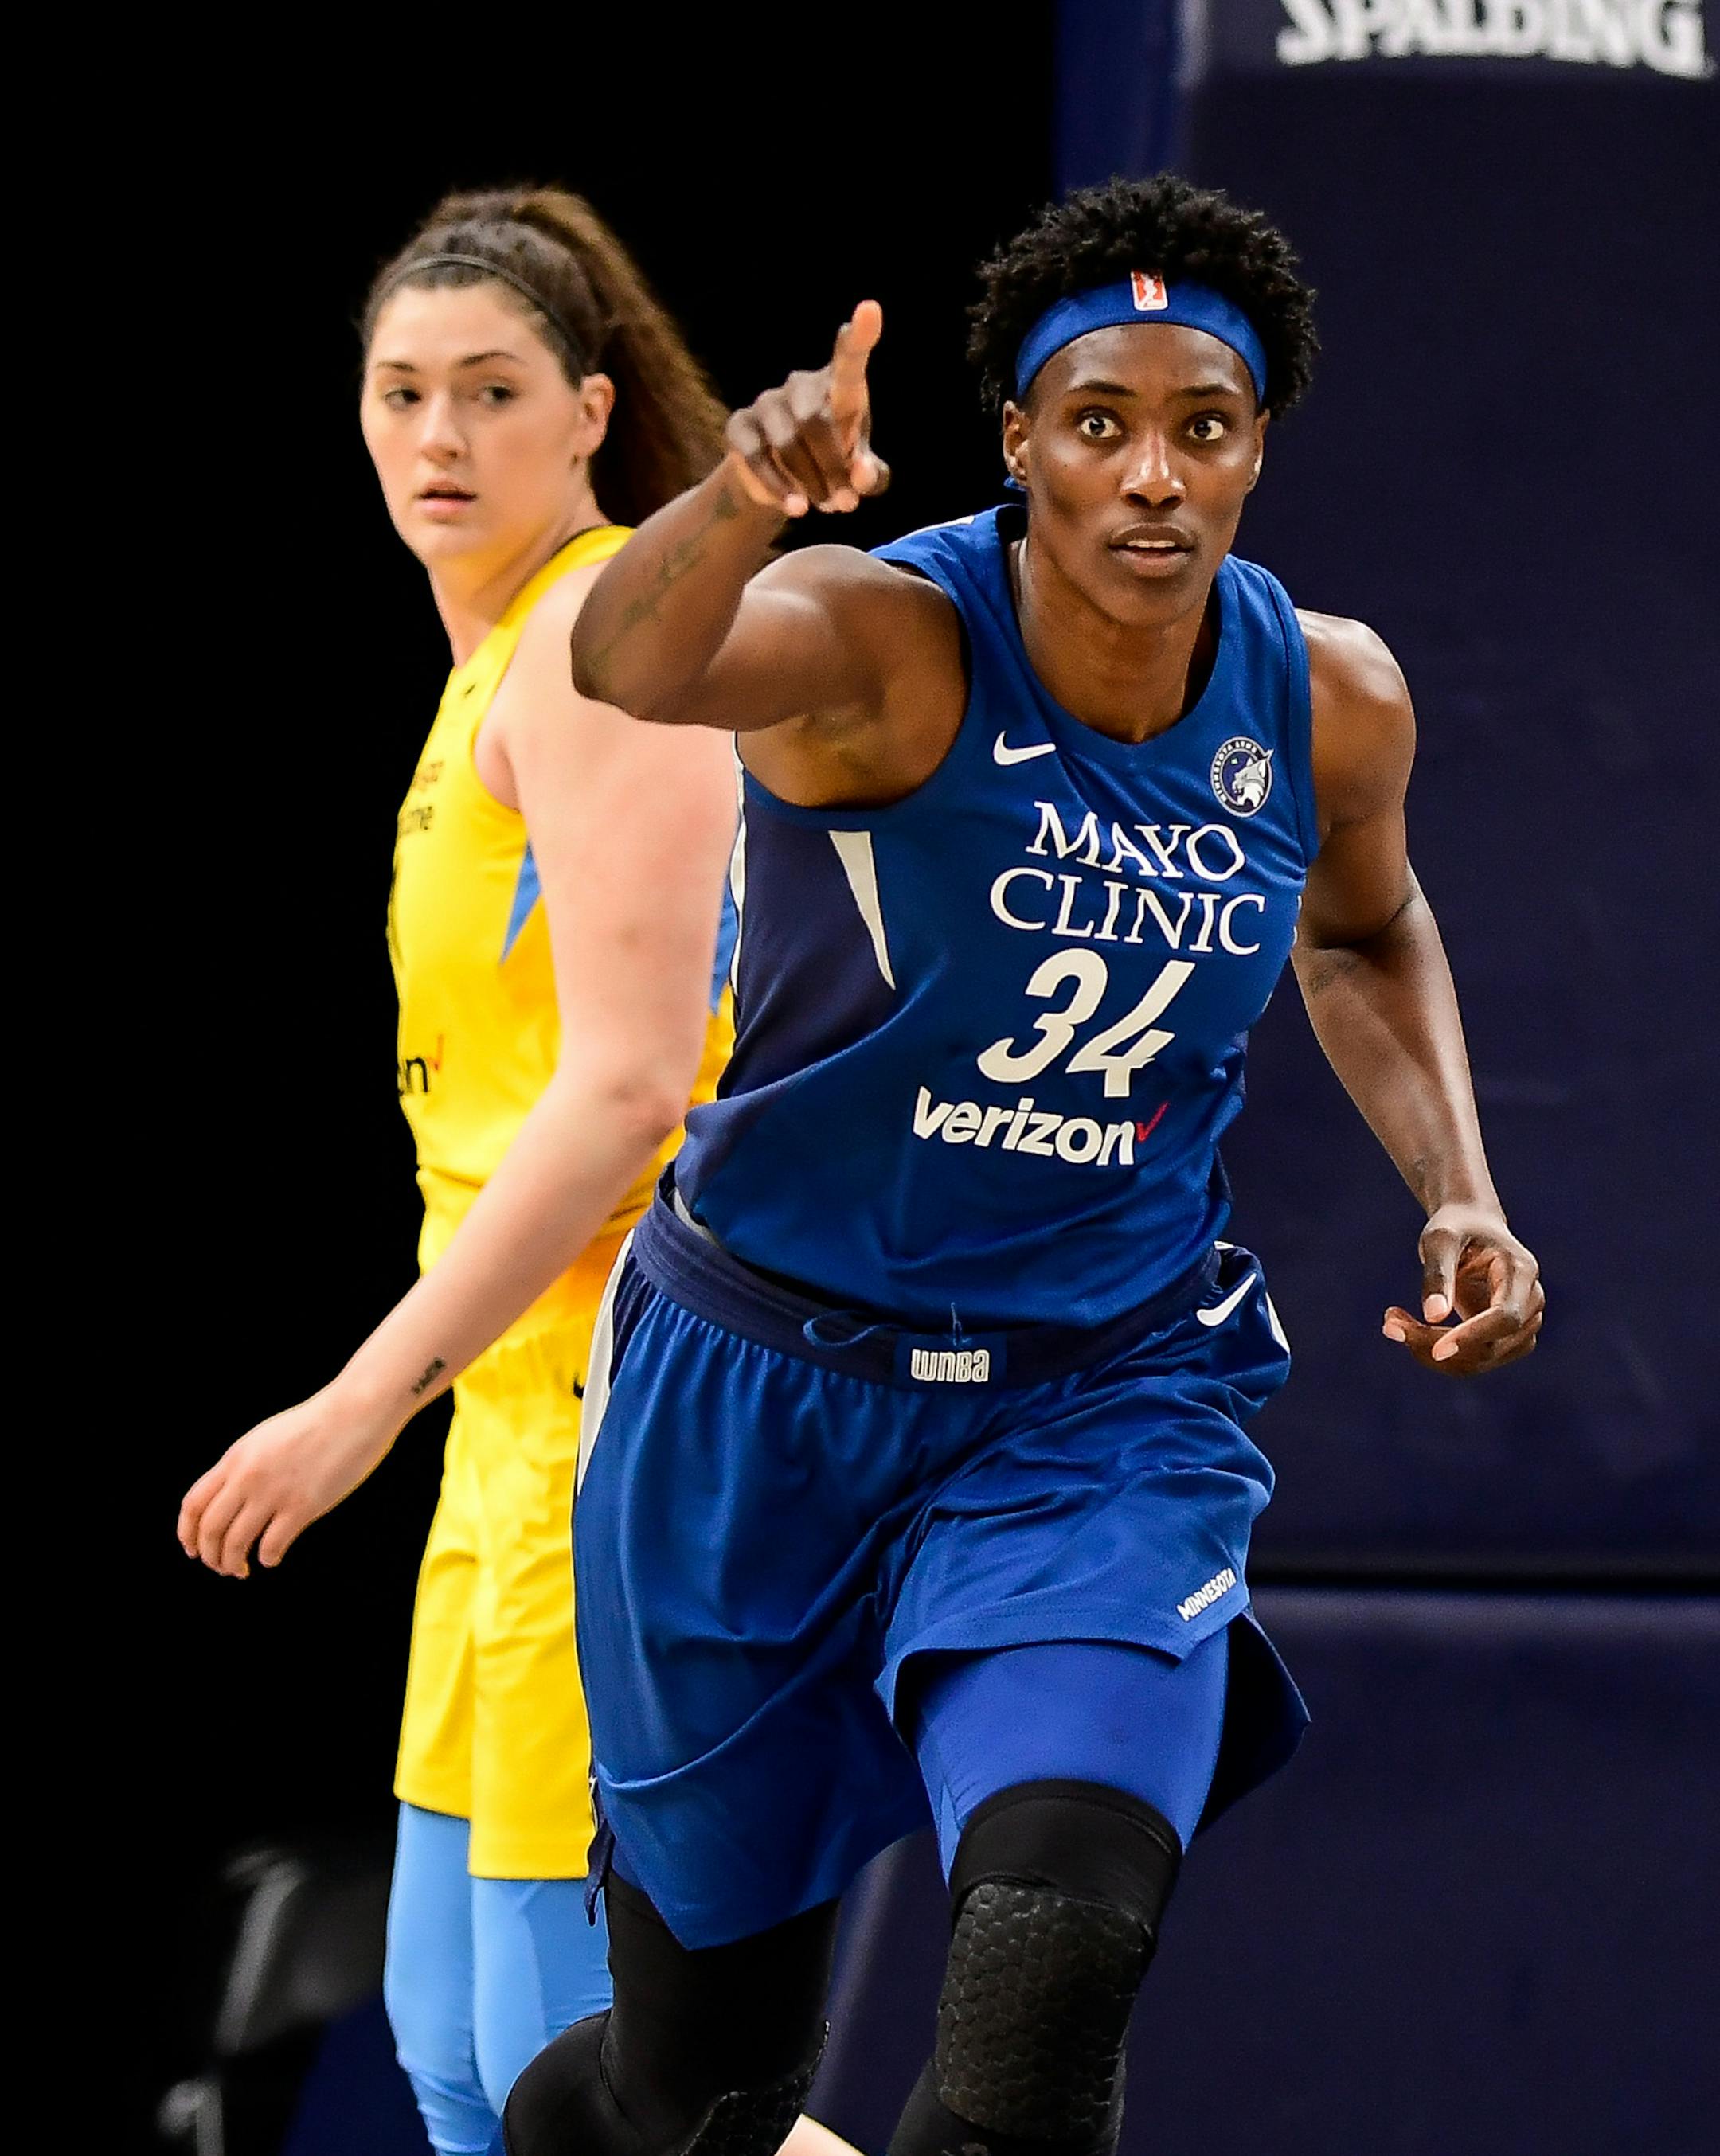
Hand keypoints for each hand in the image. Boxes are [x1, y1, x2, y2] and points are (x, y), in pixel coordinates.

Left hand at [177, 1388, 401, 1576]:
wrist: (355, 1411)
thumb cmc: (316, 1424)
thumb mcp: (266, 1438)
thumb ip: (244, 1466)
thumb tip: (231, 1499)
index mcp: (236, 1458)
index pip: (193, 1504)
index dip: (186, 1534)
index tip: (193, 1550)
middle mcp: (248, 1476)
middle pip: (210, 1529)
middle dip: (210, 1557)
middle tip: (221, 1567)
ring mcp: (274, 1491)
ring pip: (235, 1543)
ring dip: (233, 1564)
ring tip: (242, 1569)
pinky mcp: (303, 1506)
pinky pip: (271, 1546)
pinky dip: (267, 1558)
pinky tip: (273, 1557)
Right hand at [725, 301, 890, 518]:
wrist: (782, 482)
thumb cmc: (834, 464)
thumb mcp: (859, 473)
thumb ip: (870, 475)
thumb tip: (859, 478)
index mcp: (839, 387)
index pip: (850, 358)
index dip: (860, 335)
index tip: (870, 309)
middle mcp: (801, 385)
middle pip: (815, 420)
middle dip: (832, 467)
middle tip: (846, 505)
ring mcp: (767, 402)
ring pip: (786, 442)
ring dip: (809, 482)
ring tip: (823, 506)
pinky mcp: (739, 425)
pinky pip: (757, 457)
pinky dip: (779, 488)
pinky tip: (795, 507)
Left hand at [1382, 1203, 1543, 1375]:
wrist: (1470, 1225)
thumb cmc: (1455, 1227)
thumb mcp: (1440, 1240)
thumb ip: (1438, 1276)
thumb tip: (1434, 1316)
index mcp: (1521, 1271)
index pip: (1506, 1318)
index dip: (1472, 1337)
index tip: (1436, 1351)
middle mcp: (1531, 1301)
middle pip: (1491, 1345)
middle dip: (1437, 1343)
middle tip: (1389, 1325)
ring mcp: (1523, 1323)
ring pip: (1480, 1359)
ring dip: (1432, 1351)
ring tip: (1393, 1323)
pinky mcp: (1506, 1338)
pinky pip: (1474, 1359)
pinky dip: (1439, 1352)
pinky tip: (1411, 1329)